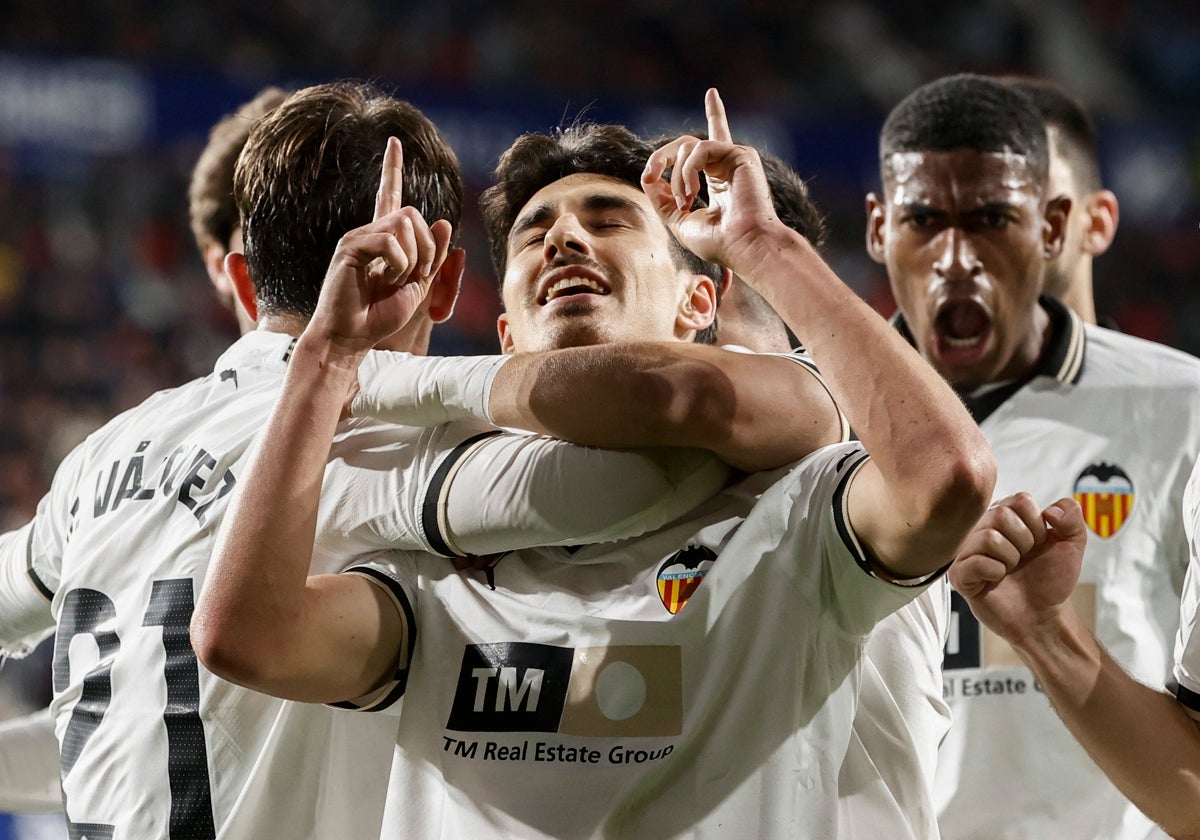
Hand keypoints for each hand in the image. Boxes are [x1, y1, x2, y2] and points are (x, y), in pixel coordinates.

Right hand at [308, 137, 452, 359]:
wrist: (352, 337)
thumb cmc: (379, 316)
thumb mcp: (417, 287)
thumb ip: (432, 257)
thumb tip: (442, 222)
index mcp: (385, 240)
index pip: (390, 196)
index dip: (392, 169)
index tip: (393, 142)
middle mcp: (370, 232)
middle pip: (414, 214)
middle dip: (428, 248)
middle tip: (414, 276)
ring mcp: (358, 237)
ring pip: (406, 224)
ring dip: (414, 258)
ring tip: (395, 280)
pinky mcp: (350, 247)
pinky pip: (391, 241)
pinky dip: (399, 264)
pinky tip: (384, 279)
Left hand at [641, 88, 778, 274]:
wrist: (745, 248)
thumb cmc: (720, 243)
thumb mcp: (680, 222)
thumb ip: (663, 200)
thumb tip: (647, 179)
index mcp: (715, 181)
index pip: (700, 150)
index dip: (671, 151)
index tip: (648, 176)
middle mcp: (724, 166)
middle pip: (684, 144)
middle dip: (661, 157)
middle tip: (649, 177)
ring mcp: (733, 159)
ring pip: (688, 147)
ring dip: (678, 177)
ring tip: (685, 202)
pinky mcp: (740, 154)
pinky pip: (701, 149)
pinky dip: (689, 170)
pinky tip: (693, 192)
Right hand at [949, 493, 1086, 646]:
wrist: (1043, 615)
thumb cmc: (1051, 579)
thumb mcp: (1072, 544)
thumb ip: (1072, 516)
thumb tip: (1051, 509)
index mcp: (1007, 517)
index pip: (1019, 500)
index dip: (1037, 524)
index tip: (1039, 543)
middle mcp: (983, 529)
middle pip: (1000, 514)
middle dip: (1023, 541)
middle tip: (1023, 558)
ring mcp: (969, 551)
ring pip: (988, 537)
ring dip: (1010, 559)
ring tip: (1010, 570)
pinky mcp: (960, 575)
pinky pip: (975, 562)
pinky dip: (994, 573)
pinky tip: (996, 580)